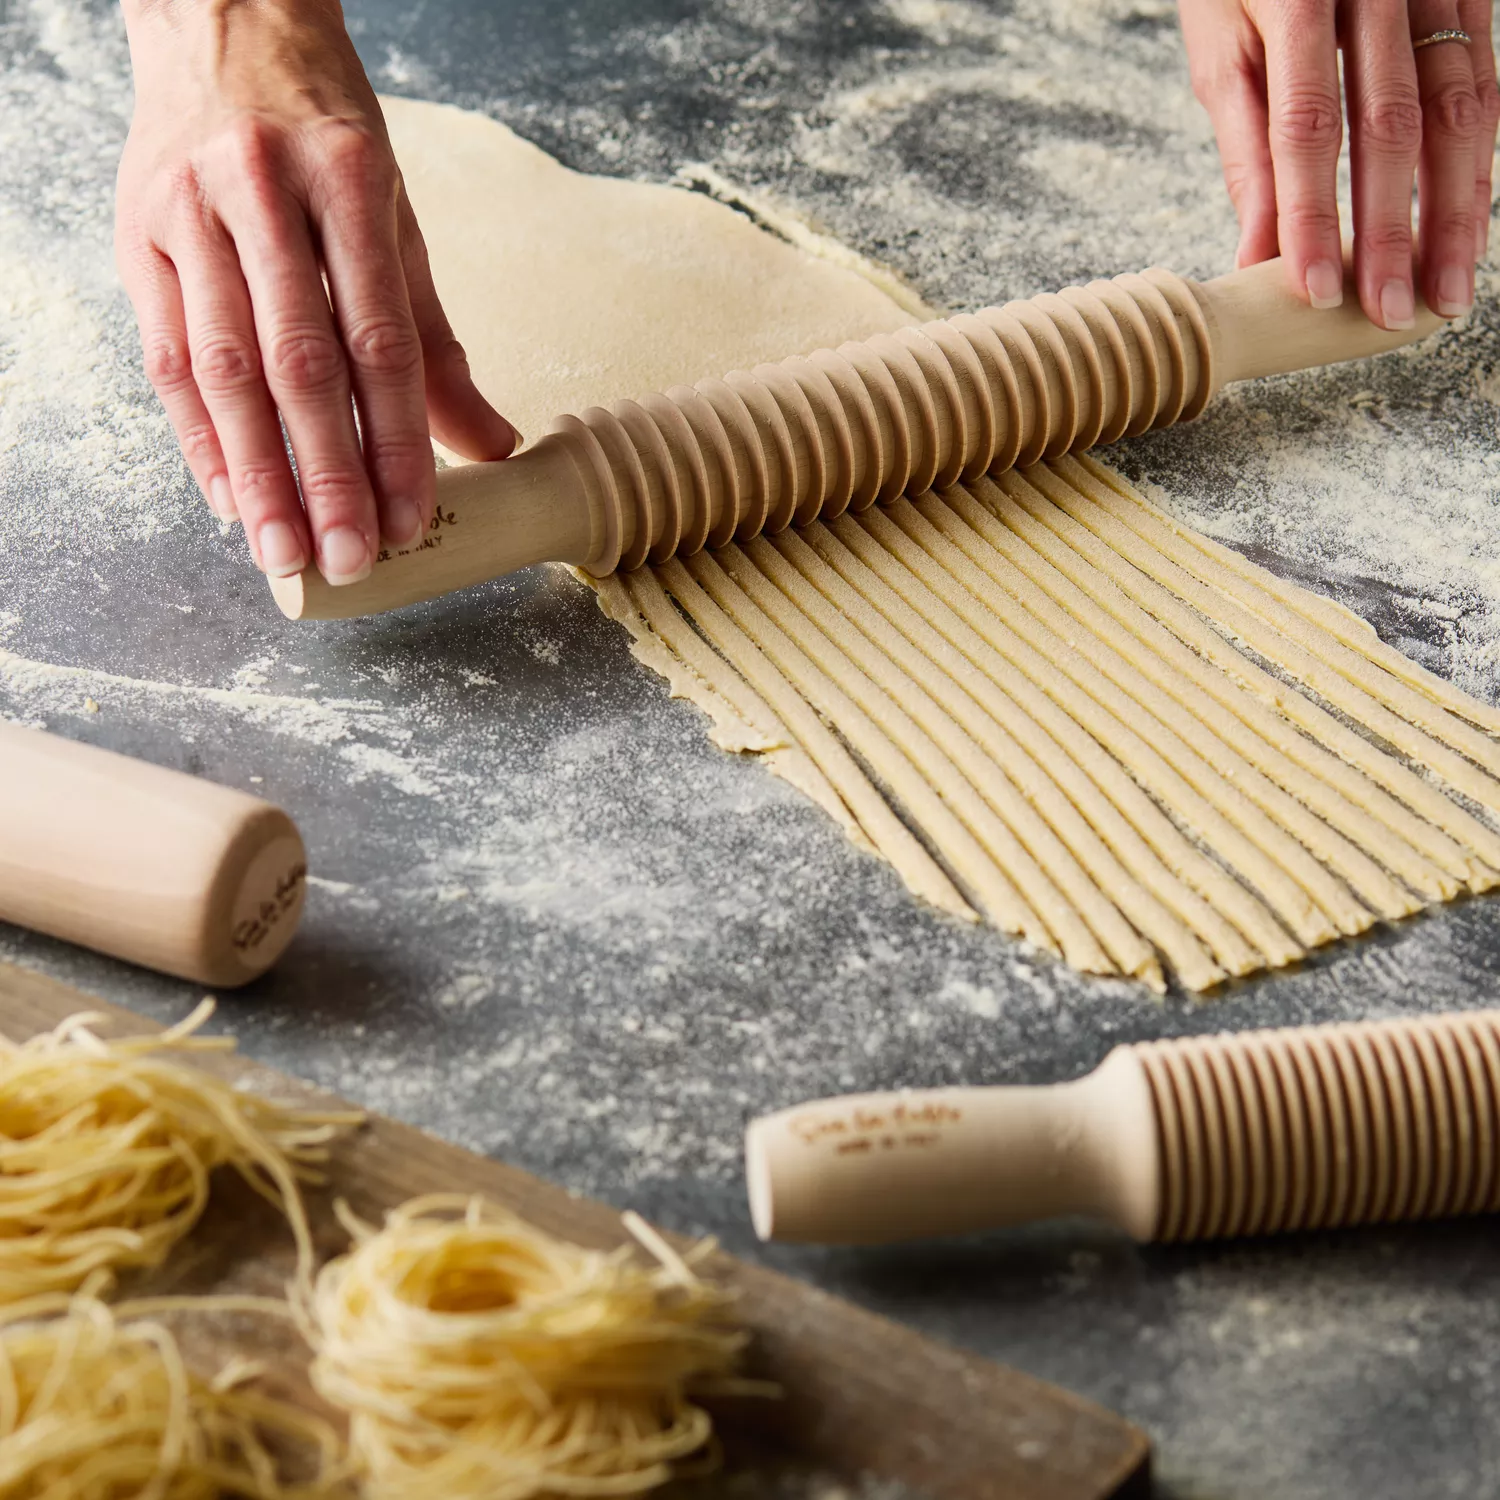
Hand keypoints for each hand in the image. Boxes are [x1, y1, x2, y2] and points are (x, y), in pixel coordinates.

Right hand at [115, 0, 516, 584]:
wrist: (223, 24)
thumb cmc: (323, 137)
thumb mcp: (394, 220)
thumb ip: (434, 341)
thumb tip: (489, 444)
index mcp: (346, 183)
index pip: (378, 341)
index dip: (395, 441)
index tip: (409, 518)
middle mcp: (260, 195)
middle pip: (297, 363)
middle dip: (326, 474)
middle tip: (349, 557)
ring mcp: (187, 214)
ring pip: (223, 367)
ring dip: (257, 472)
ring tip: (286, 550)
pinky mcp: (135, 236)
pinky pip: (166, 355)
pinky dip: (198, 435)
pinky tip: (228, 498)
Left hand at [1179, 0, 1499, 328]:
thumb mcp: (1222, 47)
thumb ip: (1244, 147)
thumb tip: (1257, 255)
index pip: (1306, 126)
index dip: (1312, 216)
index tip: (1319, 291)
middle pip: (1393, 125)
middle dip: (1393, 231)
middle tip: (1392, 313)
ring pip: (1459, 110)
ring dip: (1455, 211)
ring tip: (1448, 291)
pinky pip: (1485, 85)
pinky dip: (1479, 163)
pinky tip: (1469, 225)